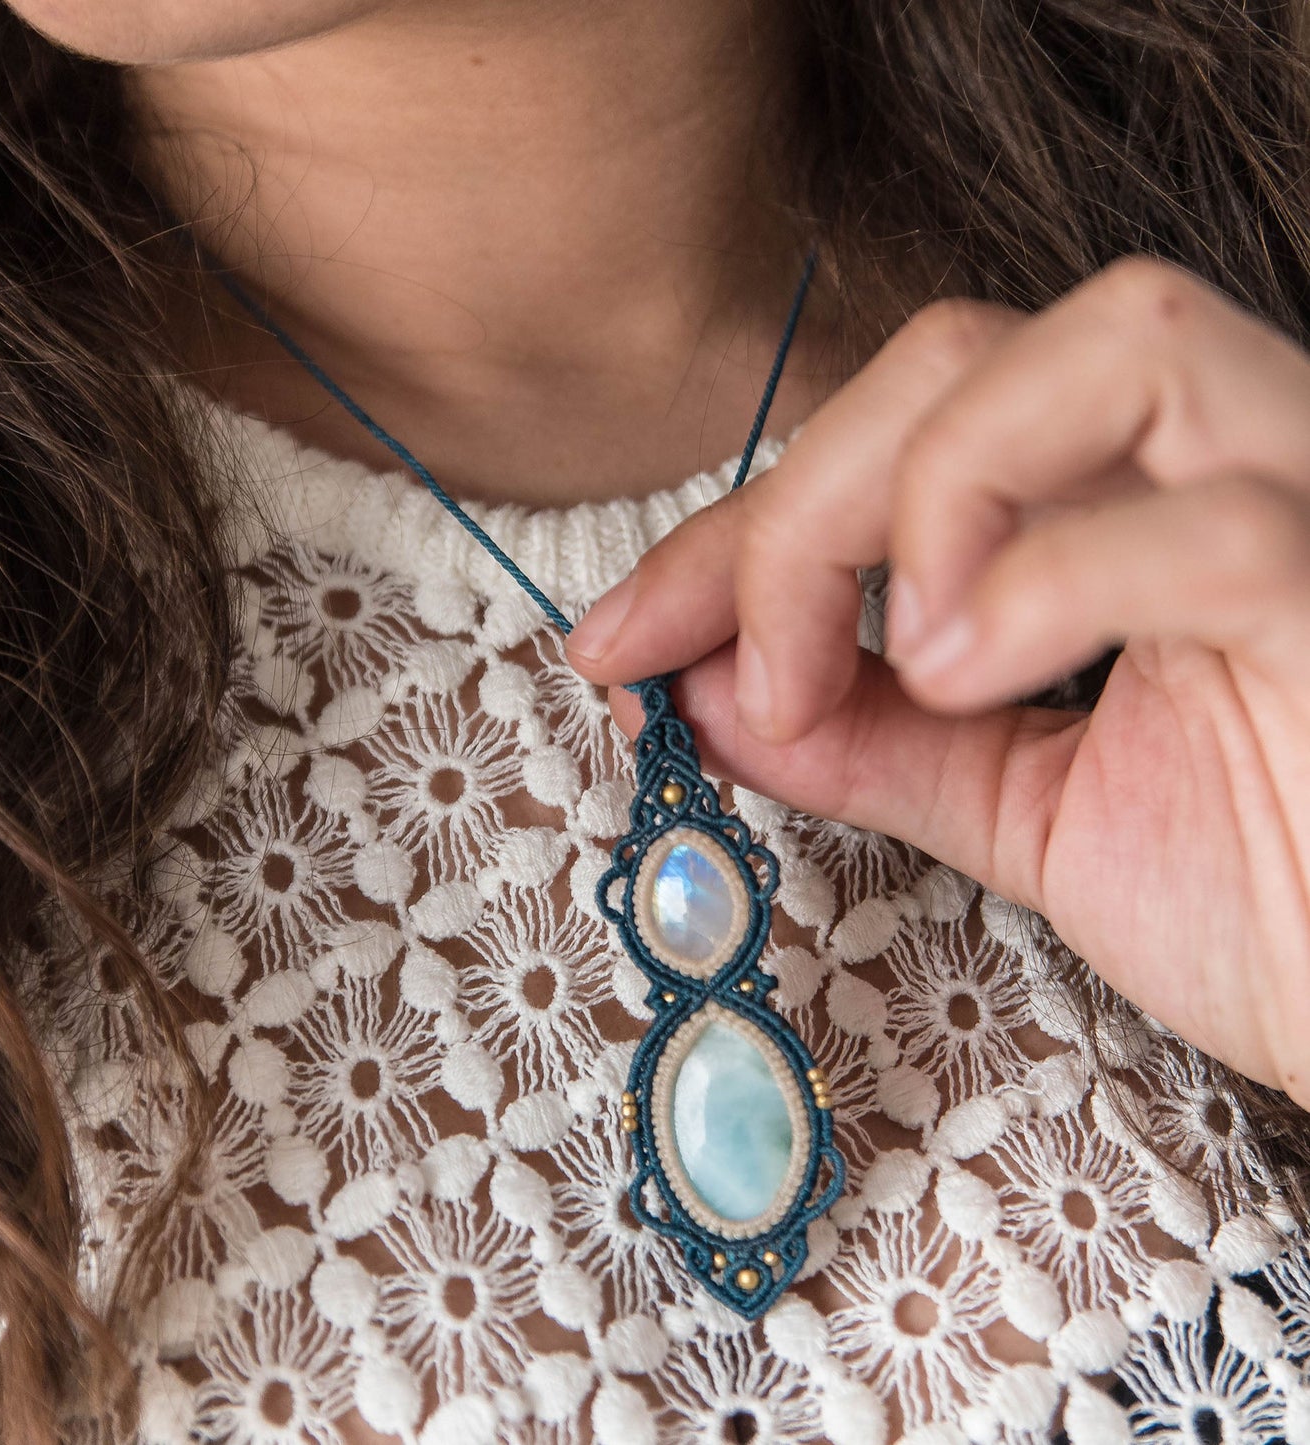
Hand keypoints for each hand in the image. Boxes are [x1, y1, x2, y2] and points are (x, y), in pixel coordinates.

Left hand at [566, 258, 1309, 1109]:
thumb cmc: (1273, 908)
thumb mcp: (1020, 806)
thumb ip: (872, 736)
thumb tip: (702, 691)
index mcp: (1133, 498)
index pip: (901, 433)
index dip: (737, 529)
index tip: (622, 636)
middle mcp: (1231, 460)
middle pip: (971, 350)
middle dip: (804, 503)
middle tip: (743, 671)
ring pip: (1117, 338)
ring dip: (936, 489)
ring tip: (898, 658)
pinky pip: (1216, 526)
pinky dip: (1046, 585)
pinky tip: (968, 676)